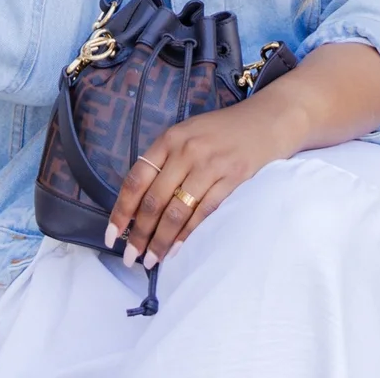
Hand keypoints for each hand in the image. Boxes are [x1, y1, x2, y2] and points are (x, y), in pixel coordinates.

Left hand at [105, 92, 301, 270]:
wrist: (267, 120)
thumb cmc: (223, 131)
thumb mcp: (188, 134)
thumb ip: (166, 161)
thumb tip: (140, 205)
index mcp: (170, 138)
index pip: (136, 178)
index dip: (121, 210)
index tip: (112, 235)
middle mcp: (187, 150)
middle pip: (155, 200)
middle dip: (139, 233)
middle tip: (129, 257)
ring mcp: (210, 165)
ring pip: (177, 211)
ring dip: (161, 241)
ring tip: (151, 260)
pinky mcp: (233, 179)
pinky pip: (204, 213)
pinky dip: (188, 235)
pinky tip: (178, 250)